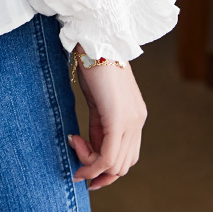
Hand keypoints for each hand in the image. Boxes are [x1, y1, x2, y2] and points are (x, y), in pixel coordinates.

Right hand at [67, 44, 147, 190]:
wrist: (96, 40)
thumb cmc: (93, 63)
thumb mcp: (98, 100)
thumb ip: (100, 123)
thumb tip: (90, 147)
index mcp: (135, 115)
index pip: (127, 156)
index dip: (106, 168)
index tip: (84, 165)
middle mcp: (138, 121)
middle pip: (123, 165)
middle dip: (98, 171)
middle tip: (76, 158)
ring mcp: (132, 122)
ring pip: (116, 165)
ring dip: (91, 165)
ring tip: (74, 146)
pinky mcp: (119, 120)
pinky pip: (108, 156)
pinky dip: (91, 162)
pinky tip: (75, 147)